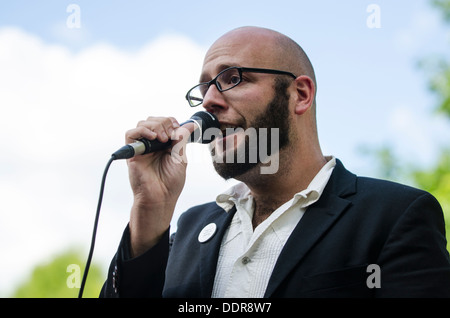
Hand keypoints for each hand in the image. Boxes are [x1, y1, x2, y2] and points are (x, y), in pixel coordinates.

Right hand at [125, 116, 187, 256]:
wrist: (160, 198)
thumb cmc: (170, 184)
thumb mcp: (181, 158)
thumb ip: (182, 140)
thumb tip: (190, 125)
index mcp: (165, 144)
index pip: (165, 123)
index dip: (171, 121)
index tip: (178, 129)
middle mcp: (152, 144)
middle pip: (153, 120)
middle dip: (164, 122)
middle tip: (170, 136)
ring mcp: (142, 147)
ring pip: (143, 124)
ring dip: (155, 126)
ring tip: (163, 139)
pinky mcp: (133, 152)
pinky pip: (131, 134)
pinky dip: (142, 131)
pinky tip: (153, 138)